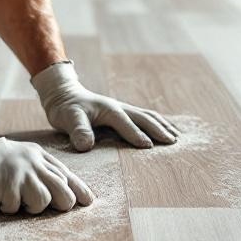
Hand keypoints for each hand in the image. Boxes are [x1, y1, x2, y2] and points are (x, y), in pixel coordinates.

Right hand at [0, 125, 94, 213]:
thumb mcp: (17, 158)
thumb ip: (36, 168)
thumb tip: (57, 186)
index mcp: (37, 154)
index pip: (66, 173)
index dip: (79, 189)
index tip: (88, 202)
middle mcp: (33, 161)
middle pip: (63, 189)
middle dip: (61, 204)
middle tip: (45, 208)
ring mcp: (21, 172)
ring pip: (46, 200)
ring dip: (33, 208)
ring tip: (17, 203)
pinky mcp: (8, 183)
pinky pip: (19, 206)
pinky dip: (10, 209)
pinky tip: (1, 203)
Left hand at [31, 61, 179, 150]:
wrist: (64, 95)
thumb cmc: (65, 109)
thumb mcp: (67, 119)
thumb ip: (78, 131)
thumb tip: (86, 145)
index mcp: (108, 109)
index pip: (124, 123)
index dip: (135, 134)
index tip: (148, 146)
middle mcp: (119, 107)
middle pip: (143, 118)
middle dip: (158, 129)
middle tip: (173, 142)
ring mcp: (123, 109)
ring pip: (147, 116)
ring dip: (162, 126)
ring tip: (177, 137)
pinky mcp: (123, 113)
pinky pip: (144, 117)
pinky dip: (157, 123)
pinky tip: (166, 129)